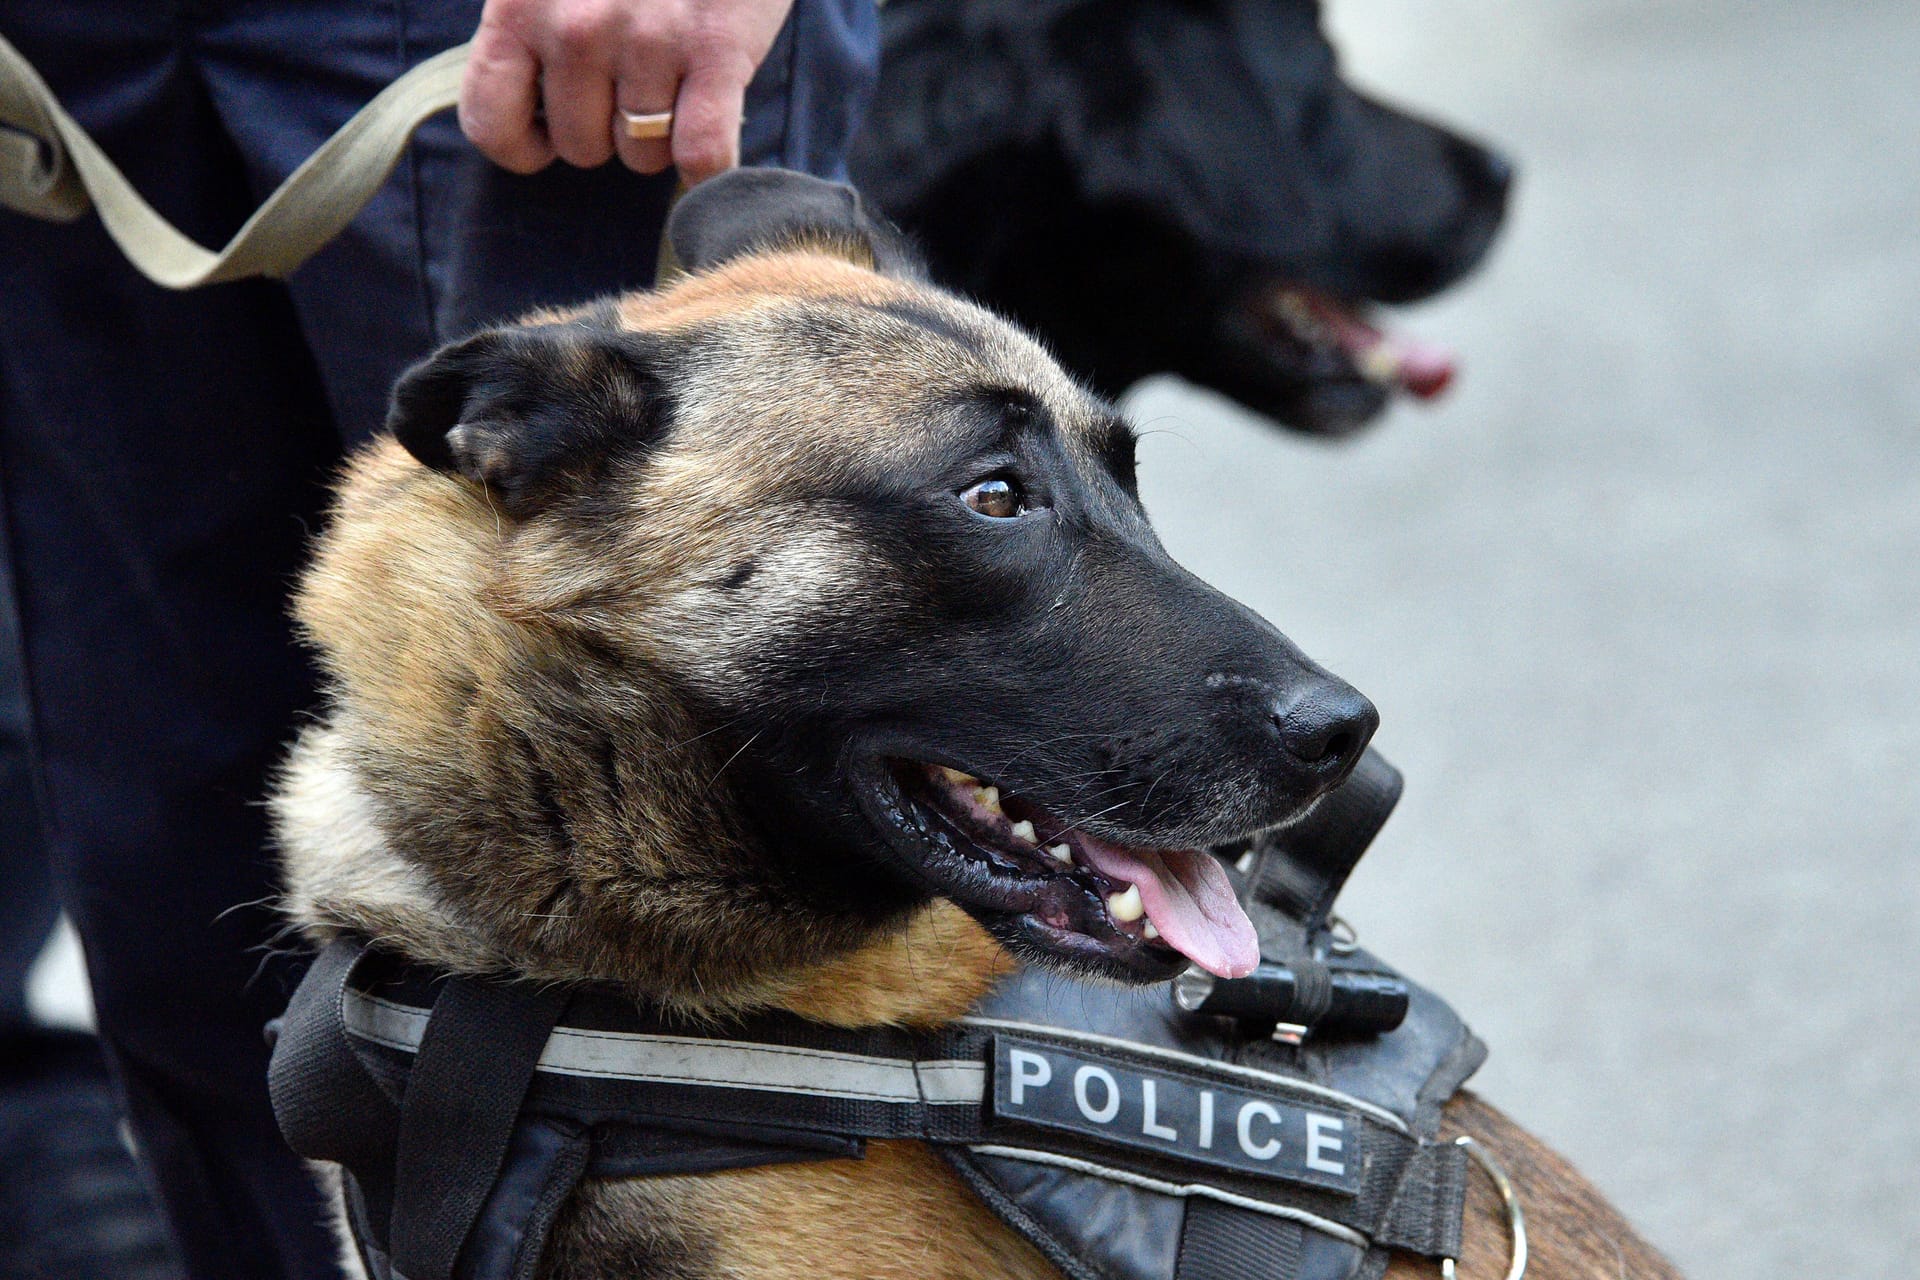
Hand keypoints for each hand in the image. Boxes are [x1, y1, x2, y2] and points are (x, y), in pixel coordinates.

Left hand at [459, 0, 794, 184]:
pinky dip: (710, 159)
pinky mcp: (715, 49)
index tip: (551, 128)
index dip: (524, 144)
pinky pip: (702, 153)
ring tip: (677, 74)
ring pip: (645, 155)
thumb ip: (528, 22)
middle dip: (609, 128)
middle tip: (633, 79)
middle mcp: (576, 27)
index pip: (491, 123)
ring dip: (664, 131)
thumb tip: (529, 106)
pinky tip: (713, 126)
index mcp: (520, 4)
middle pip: (582, 149)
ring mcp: (647, 40)